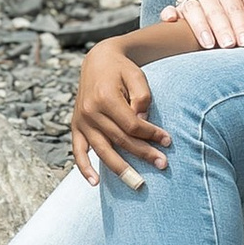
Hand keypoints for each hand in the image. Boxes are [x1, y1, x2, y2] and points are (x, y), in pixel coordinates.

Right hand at [71, 44, 169, 188]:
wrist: (97, 61)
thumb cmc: (121, 69)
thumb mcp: (136, 75)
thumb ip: (142, 97)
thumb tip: (142, 122)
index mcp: (105, 97)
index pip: (132, 125)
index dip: (151, 134)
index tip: (167, 141)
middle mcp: (90, 111)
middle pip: (120, 140)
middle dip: (143, 154)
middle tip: (163, 165)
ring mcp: (81, 121)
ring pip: (102, 150)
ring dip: (120, 169)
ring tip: (137, 184)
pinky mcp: (76, 127)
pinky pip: (78, 151)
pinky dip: (84, 168)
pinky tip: (95, 183)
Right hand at [172, 0, 243, 49]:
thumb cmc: (229, 2)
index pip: (234, 7)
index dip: (240, 24)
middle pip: (214, 10)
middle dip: (222, 28)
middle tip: (229, 45)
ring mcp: (189, 0)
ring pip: (193, 11)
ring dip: (200, 27)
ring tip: (209, 44)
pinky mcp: (176, 10)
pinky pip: (169, 10)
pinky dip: (168, 14)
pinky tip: (171, 21)